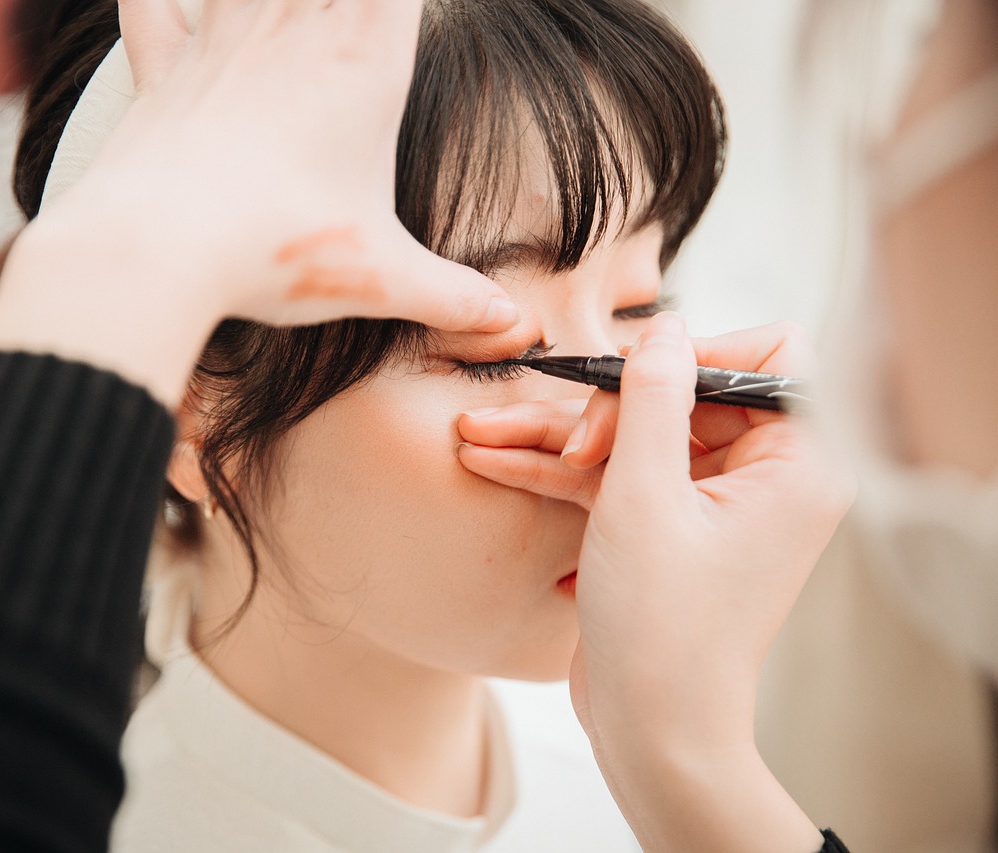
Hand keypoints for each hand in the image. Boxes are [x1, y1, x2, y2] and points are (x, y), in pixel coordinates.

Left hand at [0, 0, 516, 404]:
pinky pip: (155, 5)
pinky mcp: (161, 69)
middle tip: (353, 18)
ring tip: (282, 15)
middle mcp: (293, 27)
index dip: (405, 0)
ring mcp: (222, 40)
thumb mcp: (382, 279)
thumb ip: (452, 296)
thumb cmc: (276, 249)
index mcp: (363, 59)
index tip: (409, 14)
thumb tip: (511, 328)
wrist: (158, 247)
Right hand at [458, 315, 853, 850]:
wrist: (653, 732)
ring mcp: (709, 504)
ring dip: (560, 436)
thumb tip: (665, 328)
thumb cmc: (665, 628)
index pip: (769, 359)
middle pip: (684, 395)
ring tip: (479, 431)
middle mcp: (762, 478)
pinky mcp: (666, 528)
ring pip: (635, 437)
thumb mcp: (647, 498)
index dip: (702, 352)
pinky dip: (560, 472)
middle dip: (608, 407)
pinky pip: (616, 477)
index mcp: (795, 464)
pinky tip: (491, 457)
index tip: (637, 377)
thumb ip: (654, 401)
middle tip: (564, 438)